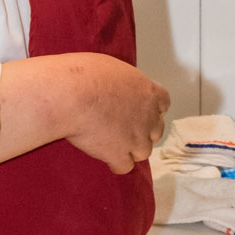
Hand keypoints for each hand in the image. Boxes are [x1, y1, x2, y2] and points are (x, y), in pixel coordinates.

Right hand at [65, 55, 170, 174]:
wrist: (71, 95)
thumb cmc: (85, 75)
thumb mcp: (113, 68)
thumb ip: (123, 83)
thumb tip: (117, 88)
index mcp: (150, 92)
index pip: (162, 104)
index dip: (150, 109)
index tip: (138, 109)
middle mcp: (149, 117)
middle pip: (155, 131)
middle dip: (142, 131)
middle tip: (122, 127)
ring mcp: (137, 139)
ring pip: (143, 152)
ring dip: (131, 149)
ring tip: (113, 144)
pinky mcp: (120, 155)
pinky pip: (124, 167)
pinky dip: (116, 163)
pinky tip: (106, 158)